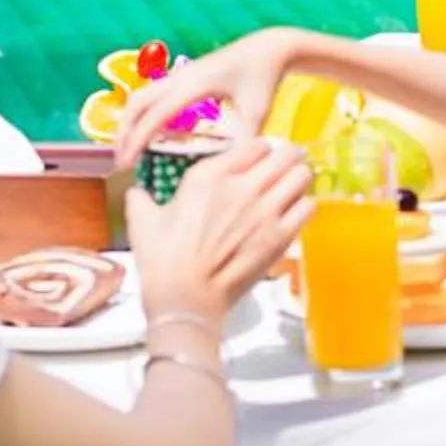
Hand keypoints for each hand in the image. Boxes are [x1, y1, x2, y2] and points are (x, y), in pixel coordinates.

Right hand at [115, 29, 302, 156]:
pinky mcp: (183, 75)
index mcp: (196, 83)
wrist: (270, 47)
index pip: (156, 113)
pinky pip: (153, 94)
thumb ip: (243, 141)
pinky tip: (147, 136)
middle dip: (123, 130)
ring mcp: (180, 72)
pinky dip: (142, 113)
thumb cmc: (265, 77)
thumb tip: (231, 172)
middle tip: (122, 161)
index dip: (138, 138)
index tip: (127, 163)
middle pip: (137, 101)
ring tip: (129, 151)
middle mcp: (182, 75)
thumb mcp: (257, 111)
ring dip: (130, 121)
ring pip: (141, 96)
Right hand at [122, 138, 314, 323]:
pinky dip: (303, 205)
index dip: (258, 150)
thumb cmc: (162, 261)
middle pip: (285, 154)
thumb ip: (141, 197)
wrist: (185, 300)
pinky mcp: (281, 237)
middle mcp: (243, 187)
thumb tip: (137, 191)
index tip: (256, 159)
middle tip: (282, 167)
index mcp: (210, 176)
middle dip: (286, 157)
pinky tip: (293, 213)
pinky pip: (308, 206)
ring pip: (302, 175)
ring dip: (298, 178)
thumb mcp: (142, 220)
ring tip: (291, 186)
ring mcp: (266, 211)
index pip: (254, 144)